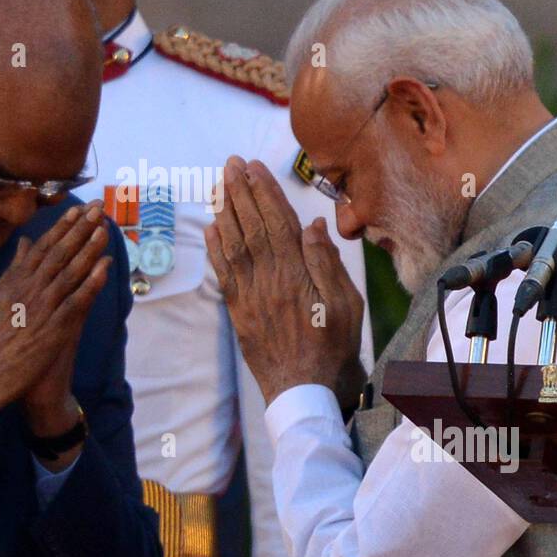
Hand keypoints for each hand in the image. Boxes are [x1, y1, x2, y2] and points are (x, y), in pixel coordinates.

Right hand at [0, 200, 111, 431]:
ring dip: (89, 248)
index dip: (61, 227)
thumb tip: (23, 244)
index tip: (77, 210)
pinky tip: (105, 266)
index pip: (41, 247)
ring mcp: (42, 307)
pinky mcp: (54, 328)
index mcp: (14, 281)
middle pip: (59, 252)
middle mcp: (29, 288)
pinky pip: (77, 300)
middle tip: (97, 209)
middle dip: (79, 229)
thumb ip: (12, 270)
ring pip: (70, 271)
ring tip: (104, 229)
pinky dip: (92, 281)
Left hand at [205, 156, 364, 408]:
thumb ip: (326, 263)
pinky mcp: (238, 312)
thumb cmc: (333, 348)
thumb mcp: (346, 305)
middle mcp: (267, 279)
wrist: (304, 392)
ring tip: (218, 185)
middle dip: (240, 192)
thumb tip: (313, 224)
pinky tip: (210, 229)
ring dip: (225, 212)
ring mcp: (249, 295)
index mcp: (295, 274)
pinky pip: (223, 274)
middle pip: (251, 226)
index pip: (277, 222)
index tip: (255, 167)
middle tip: (230, 164)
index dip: (264, 191)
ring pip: (233, 245)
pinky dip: (215, 249)